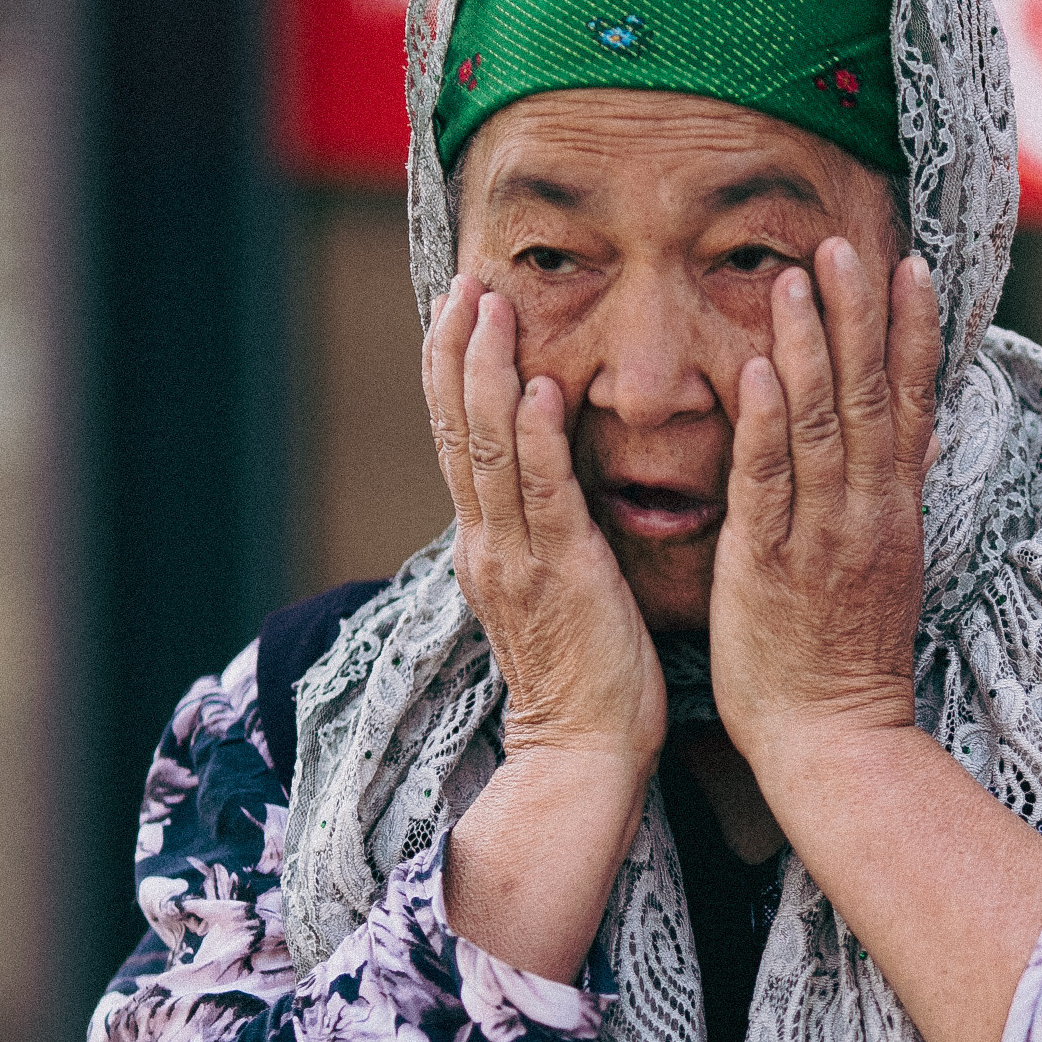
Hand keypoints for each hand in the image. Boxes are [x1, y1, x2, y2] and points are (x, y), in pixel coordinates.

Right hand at [423, 275, 667, 773]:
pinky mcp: (561, 577)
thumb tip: (550, 484)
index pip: (460, 440)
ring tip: (491, 309)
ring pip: (490, 449)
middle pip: (459, 430)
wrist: (582, 755)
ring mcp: (517, 559)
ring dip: (490, 373)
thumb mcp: (553, 590)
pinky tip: (541, 390)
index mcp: (487, 544)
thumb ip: (544, 533)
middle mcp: (488, 543)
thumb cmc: (586, 677)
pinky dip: (538, 440)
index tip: (458, 309)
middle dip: (458, 352)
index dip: (454, 371)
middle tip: (464, 285)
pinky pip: (544, 497)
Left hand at [709, 239, 941, 800]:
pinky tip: (763, 365)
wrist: (833, 740)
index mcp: (893, 511)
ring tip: (799, 275)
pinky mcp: (770, 564)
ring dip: (812, 345)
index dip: (913, 333)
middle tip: (846, 244)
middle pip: (870, 396)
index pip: (910, 404)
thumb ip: (881, 498)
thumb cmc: (844, 657)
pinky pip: (769, 481)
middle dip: (859, 315)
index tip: (910, 265)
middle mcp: (867, 513)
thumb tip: (899, 441)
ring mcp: (821, 536)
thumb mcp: (880, 566)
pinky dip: (769, 421)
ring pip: (822, 424)